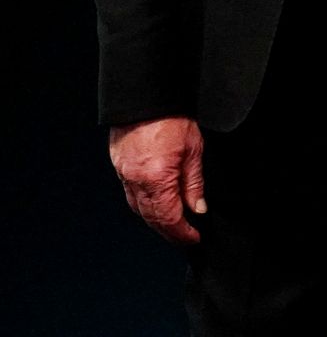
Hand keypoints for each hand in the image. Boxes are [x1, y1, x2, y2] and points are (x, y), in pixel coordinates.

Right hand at [108, 116, 204, 244]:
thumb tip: (197, 208)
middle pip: (151, 218)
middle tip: (185, 236)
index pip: (169, 218)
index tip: (193, 238)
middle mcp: (135, 181)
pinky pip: (130, 195)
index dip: (181, 232)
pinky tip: (155, 206)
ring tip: (173, 225)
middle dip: (169, 231)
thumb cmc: (171, 118)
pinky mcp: (119, 167)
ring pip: (138, 209)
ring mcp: (124, 175)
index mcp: (156, 178)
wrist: (146, 98)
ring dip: (155, 221)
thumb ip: (194, 183)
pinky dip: (143, 205)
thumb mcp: (194, 150)